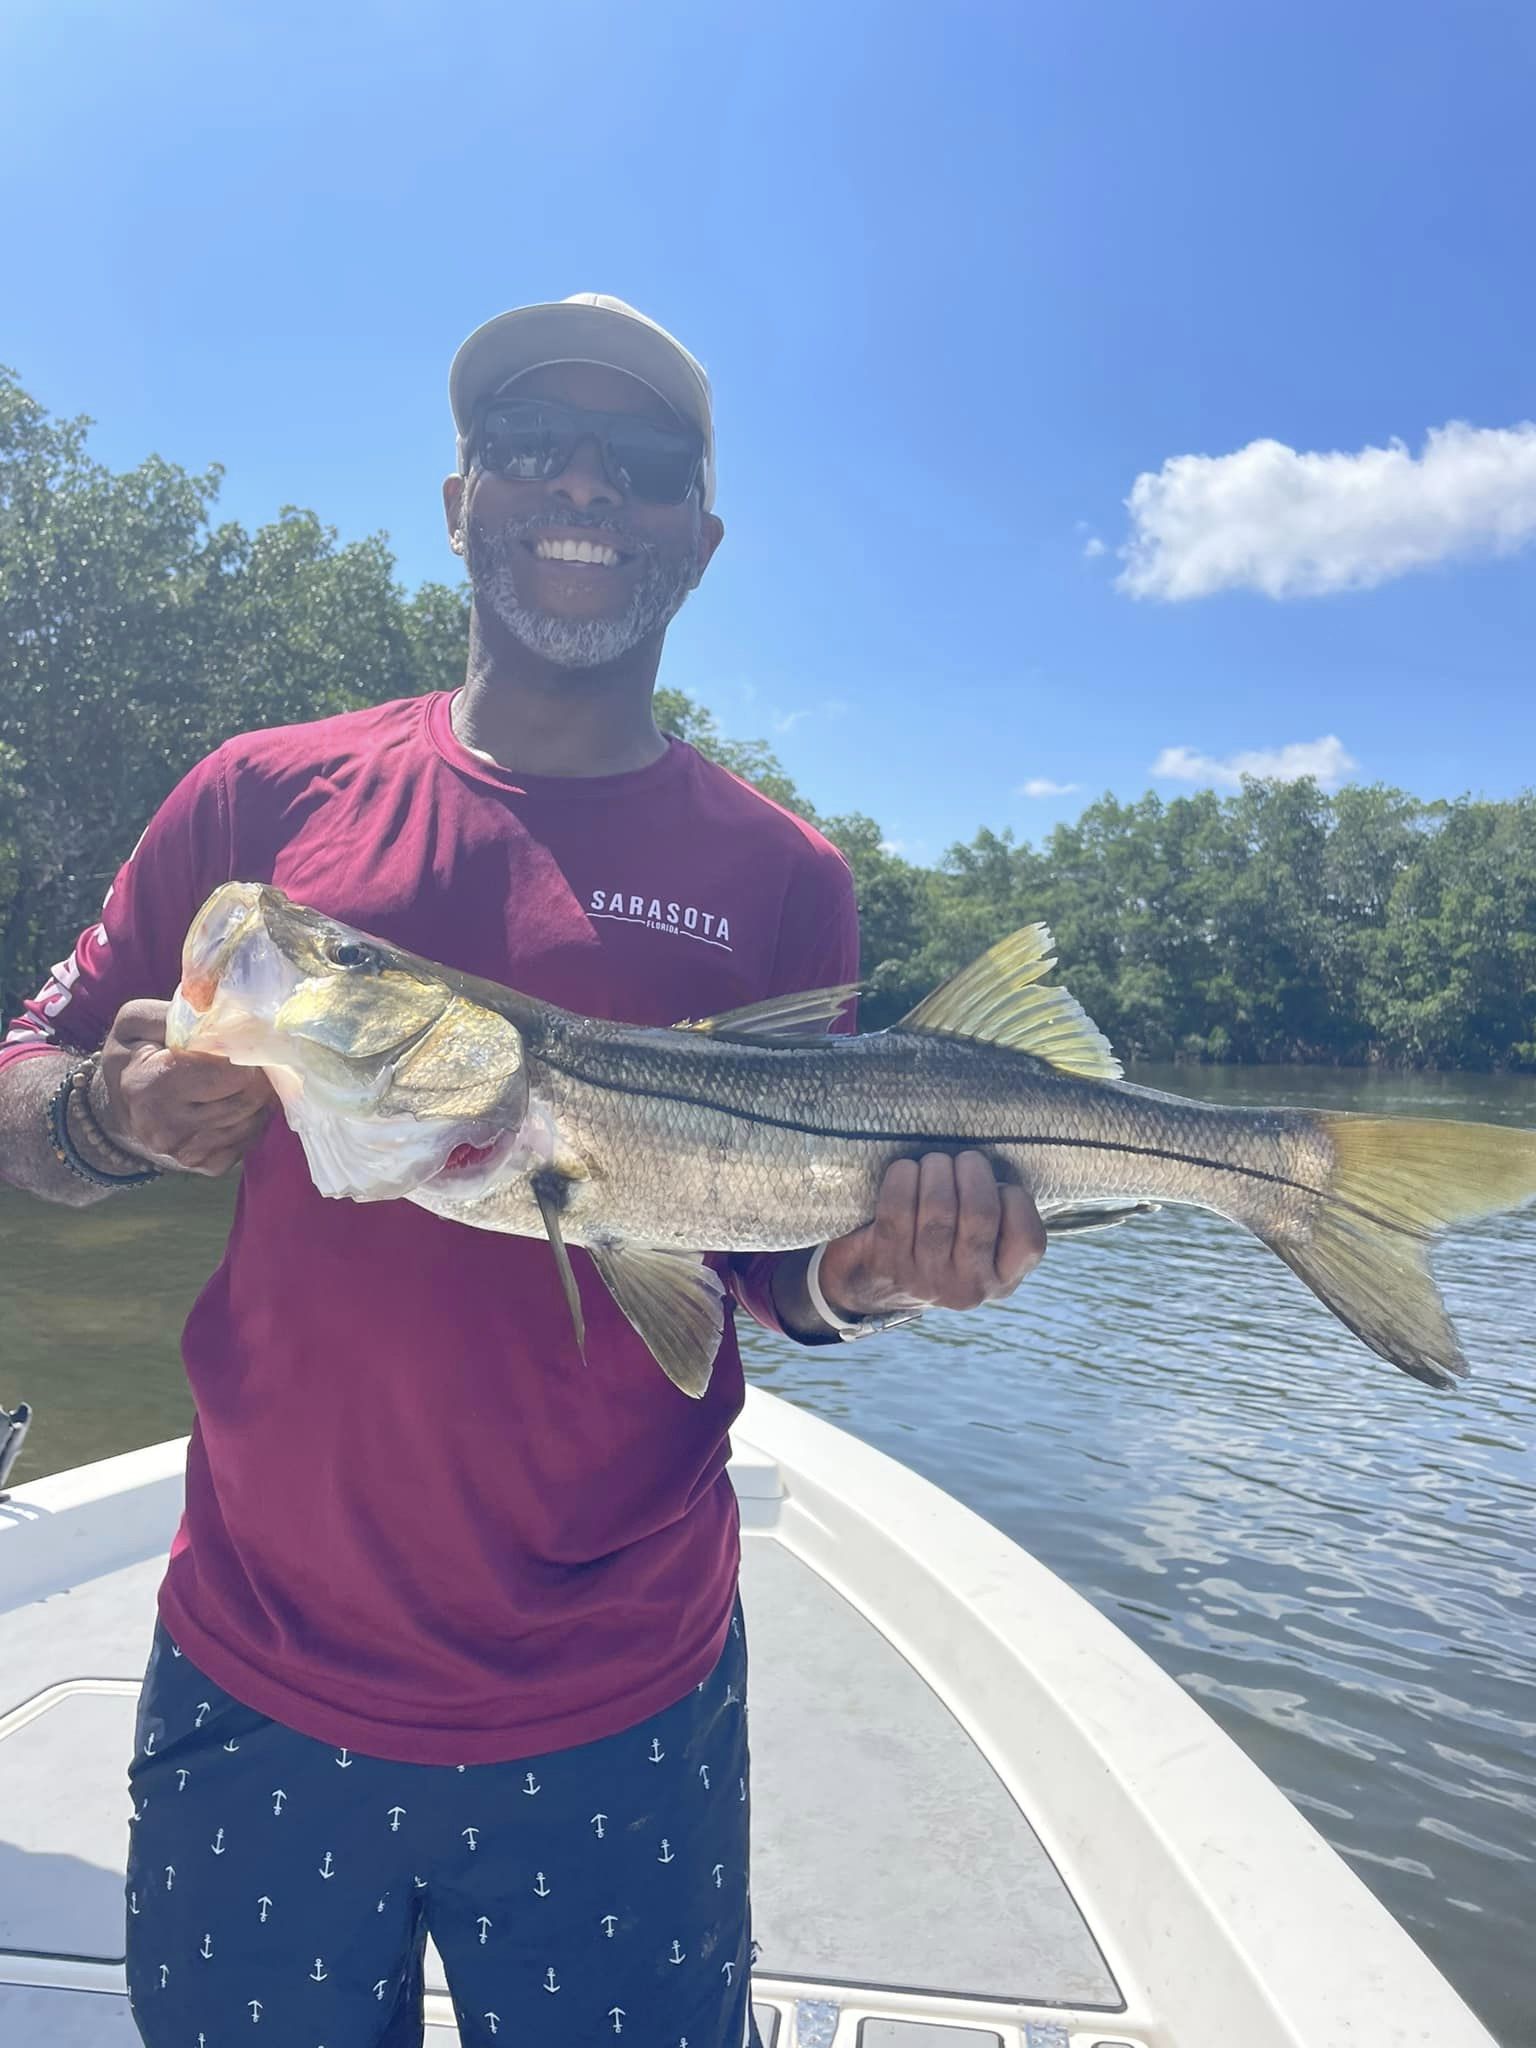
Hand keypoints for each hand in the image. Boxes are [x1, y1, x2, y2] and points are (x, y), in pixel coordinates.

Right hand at [96, 999, 276, 1175]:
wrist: (122, 1104)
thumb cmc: (134, 1055)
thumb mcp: (138, 1021)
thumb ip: (180, 1012)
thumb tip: (229, 1011)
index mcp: (149, 1086)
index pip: (229, 1072)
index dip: (243, 1051)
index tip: (241, 1040)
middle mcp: (166, 1128)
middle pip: (248, 1097)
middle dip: (257, 1073)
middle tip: (250, 1058)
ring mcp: (186, 1153)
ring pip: (254, 1119)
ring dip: (259, 1095)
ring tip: (243, 1078)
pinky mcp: (205, 1167)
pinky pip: (250, 1140)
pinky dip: (252, 1119)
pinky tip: (235, 1103)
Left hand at [816, 1150, 1045, 1318]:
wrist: (873, 1283)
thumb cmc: (940, 1246)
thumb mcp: (981, 1249)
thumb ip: (1000, 1219)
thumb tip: (1001, 1162)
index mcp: (1001, 1282)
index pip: (1028, 1240)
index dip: (1014, 1199)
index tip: (997, 1186)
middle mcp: (968, 1287)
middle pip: (980, 1213)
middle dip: (972, 1170)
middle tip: (963, 1160)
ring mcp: (925, 1279)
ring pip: (938, 1208)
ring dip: (937, 1169)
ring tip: (934, 1163)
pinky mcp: (887, 1262)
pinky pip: (898, 1208)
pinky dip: (903, 1177)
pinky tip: (905, 1170)